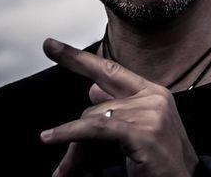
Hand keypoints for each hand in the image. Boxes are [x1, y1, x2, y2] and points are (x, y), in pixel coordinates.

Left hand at [40, 38, 198, 176]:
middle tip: (56, 151)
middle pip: (96, 102)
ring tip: (68, 172)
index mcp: (153, 92)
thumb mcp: (138, 130)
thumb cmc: (159, 161)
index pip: (111, 69)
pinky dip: (71, 132)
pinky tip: (52, 136)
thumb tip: (93, 89)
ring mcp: (151, 111)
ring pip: (95, 116)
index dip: (79, 58)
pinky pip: (98, 126)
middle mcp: (154, 96)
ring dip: (77, 145)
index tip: (52, 45)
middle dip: (75, 128)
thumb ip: (116, 108)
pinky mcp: (144, 130)